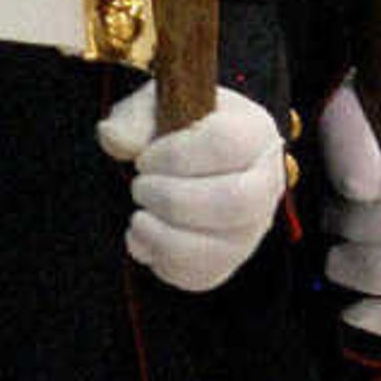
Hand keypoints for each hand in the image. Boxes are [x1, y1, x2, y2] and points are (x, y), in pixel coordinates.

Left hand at [97, 83, 286, 290]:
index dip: (174, 154)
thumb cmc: (178, 129)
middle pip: (232, 202)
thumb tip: (114, 139)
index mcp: (254, 132)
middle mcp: (266, 183)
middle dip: (171, 199)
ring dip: (162, 234)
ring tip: (138, 216)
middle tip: (140, 188)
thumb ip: (135, 118)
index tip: (144, 159)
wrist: (195, 163)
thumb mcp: (156, 106)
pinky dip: (161, 261)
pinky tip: (144, 238)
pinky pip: (200, 274)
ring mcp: (252, 228)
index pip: (224, 144)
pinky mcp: (231, 261)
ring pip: (218, 246)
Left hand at [320, 77, 380, 338]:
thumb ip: (350, 131)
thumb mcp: (348, 99)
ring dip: (372, 269)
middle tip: (327, 214)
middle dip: (363, 228)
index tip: (336, 185)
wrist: (362, 122)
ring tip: (333, 256)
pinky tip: (352, 312)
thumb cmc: (354, 110)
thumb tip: (358, 187)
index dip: (367, 184)